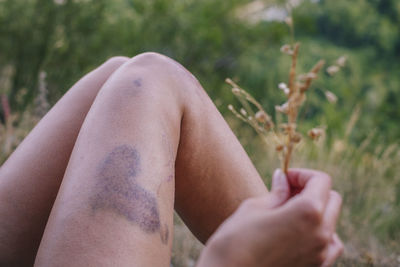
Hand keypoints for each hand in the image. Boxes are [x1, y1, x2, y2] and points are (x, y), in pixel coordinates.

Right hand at [197, 168, 342, 266]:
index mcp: (308, 212)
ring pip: (333, 223)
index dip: (302, 174)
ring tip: (291, 212)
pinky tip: (299, 234)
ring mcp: (320, 255)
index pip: (321, 181)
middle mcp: (321, 234)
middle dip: (312, 189)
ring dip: (318, 211)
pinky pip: (329, 247)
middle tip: (286, 191)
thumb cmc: (235, 240)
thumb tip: (283, 179)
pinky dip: (320, 234)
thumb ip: (277, 192)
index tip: (284, 178)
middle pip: (332, 199)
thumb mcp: (254, 208)